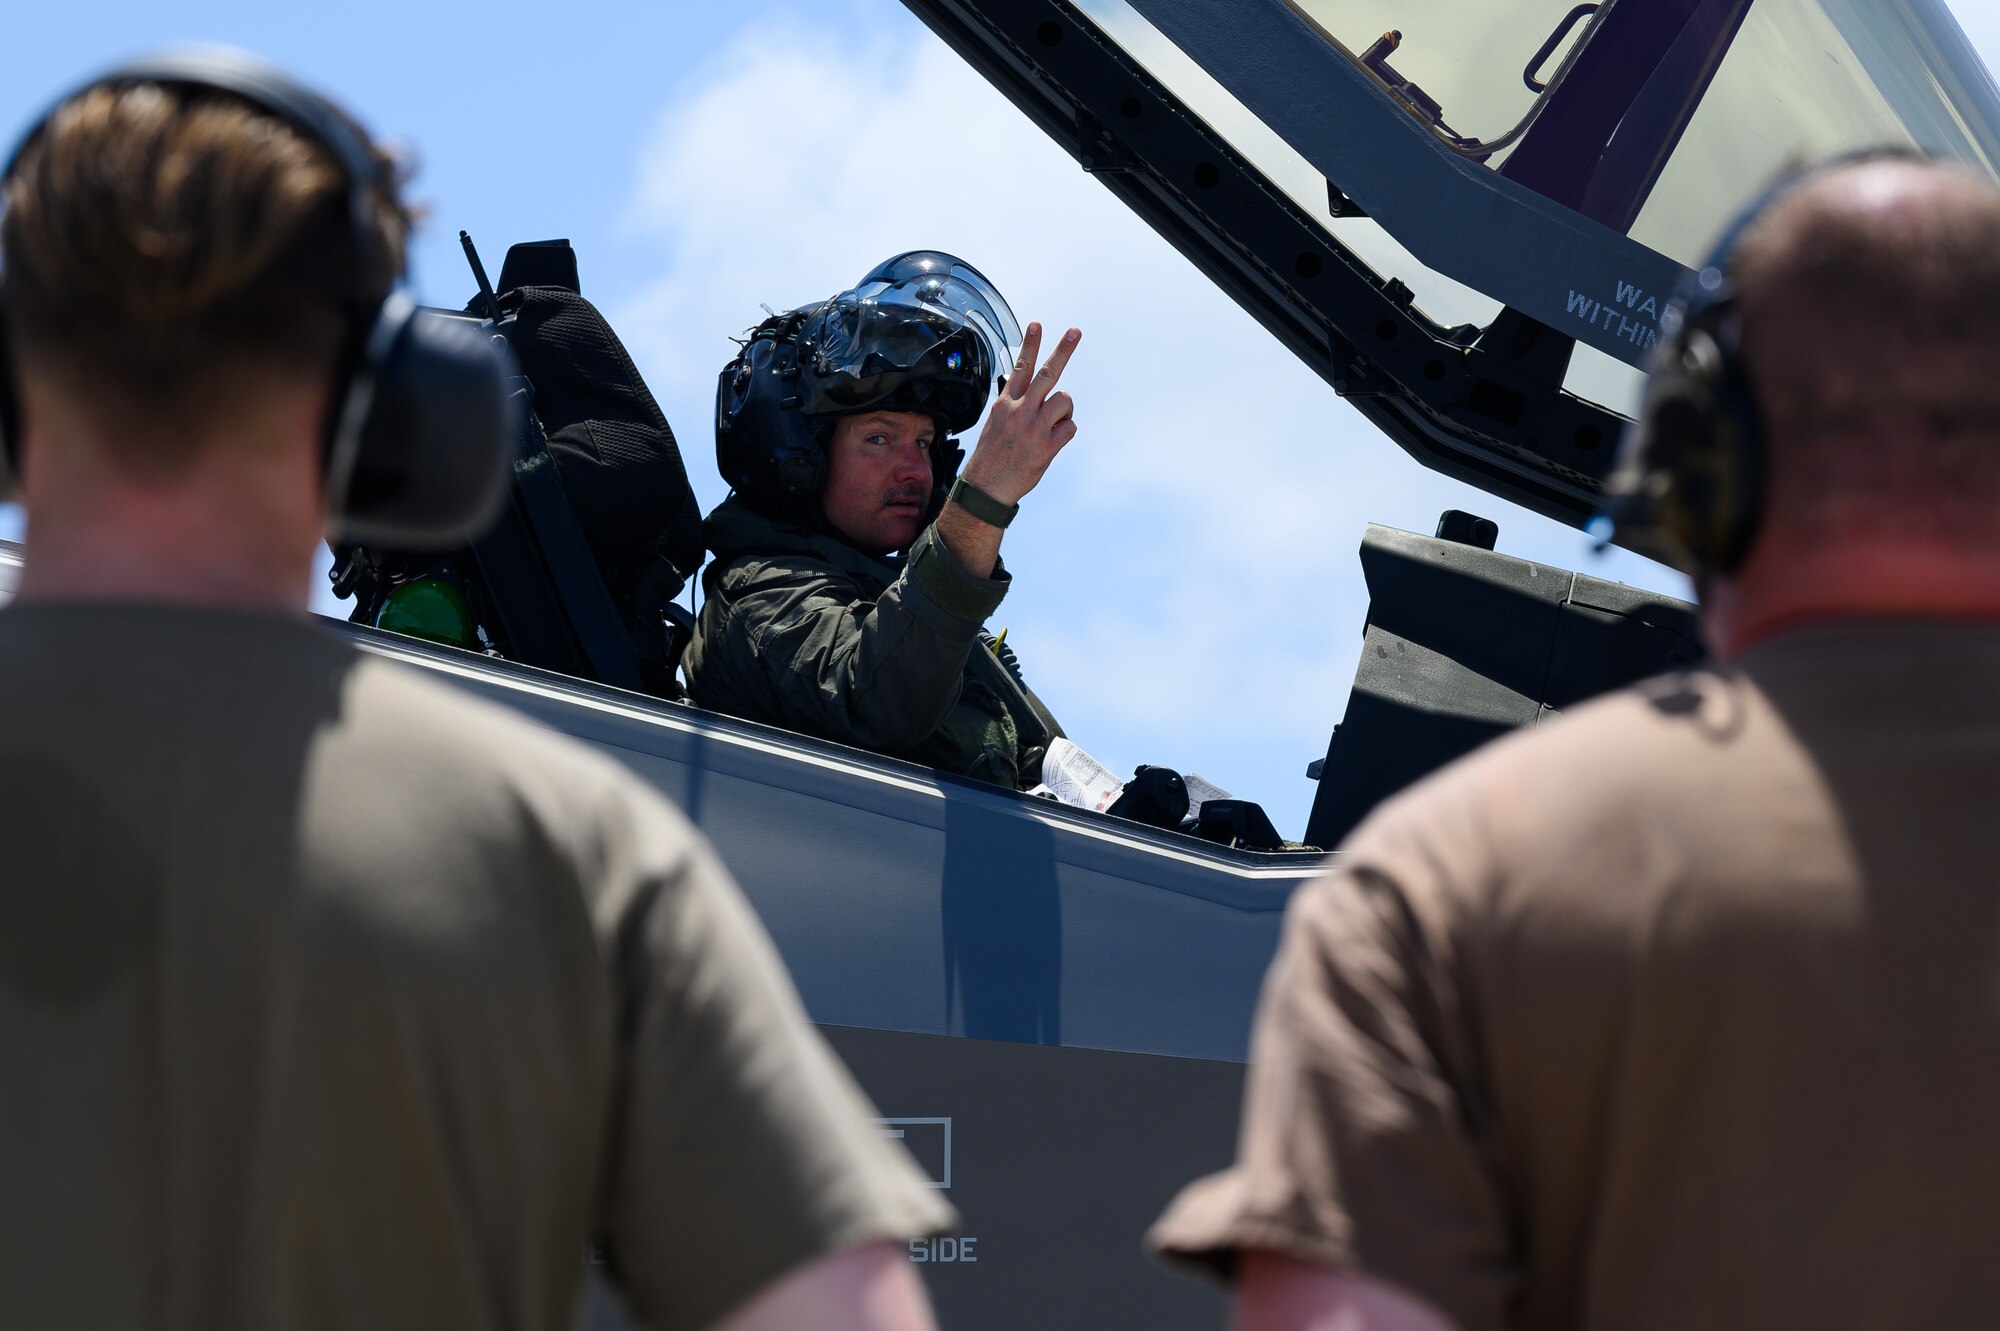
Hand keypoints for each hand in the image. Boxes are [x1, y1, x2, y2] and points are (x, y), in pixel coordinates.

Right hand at [959, 322, 1080, 505]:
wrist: (987, 488)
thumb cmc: (994, 454)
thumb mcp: (997, 422)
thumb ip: (1014, 404)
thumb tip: (1032, 390)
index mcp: (1006, 403)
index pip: (1020, 367)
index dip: (1030, 344)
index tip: (1036, 324)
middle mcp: (1020, 411)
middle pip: (1047, 374)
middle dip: (1063, 350)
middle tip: (1075, 331)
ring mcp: (1034, 428)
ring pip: (1065, 400)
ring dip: (1064, 410)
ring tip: (1051, 423)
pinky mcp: (1047, 447)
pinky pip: (1070, 427)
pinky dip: (1065, 432)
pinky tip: (1051, 442)